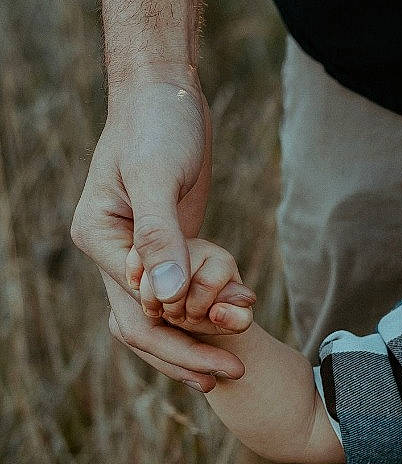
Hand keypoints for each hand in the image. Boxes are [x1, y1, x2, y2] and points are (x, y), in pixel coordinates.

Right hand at [70, 73, 250, 390]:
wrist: (166, 91)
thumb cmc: (157, 125)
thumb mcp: (157, 176)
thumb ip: (159, 236)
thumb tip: (164, 297)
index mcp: (98, 238)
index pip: (135, 307)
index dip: (178, 334)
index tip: (223, 347)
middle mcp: (112, 252)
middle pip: (144, 324)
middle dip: (187, 350)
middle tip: (234, 372)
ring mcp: (136, 252)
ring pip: (162, 316)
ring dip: (197, 337)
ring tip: (236, 361)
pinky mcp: (166, 245)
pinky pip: (182, 292)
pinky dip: (208, 309)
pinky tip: (240, 319)